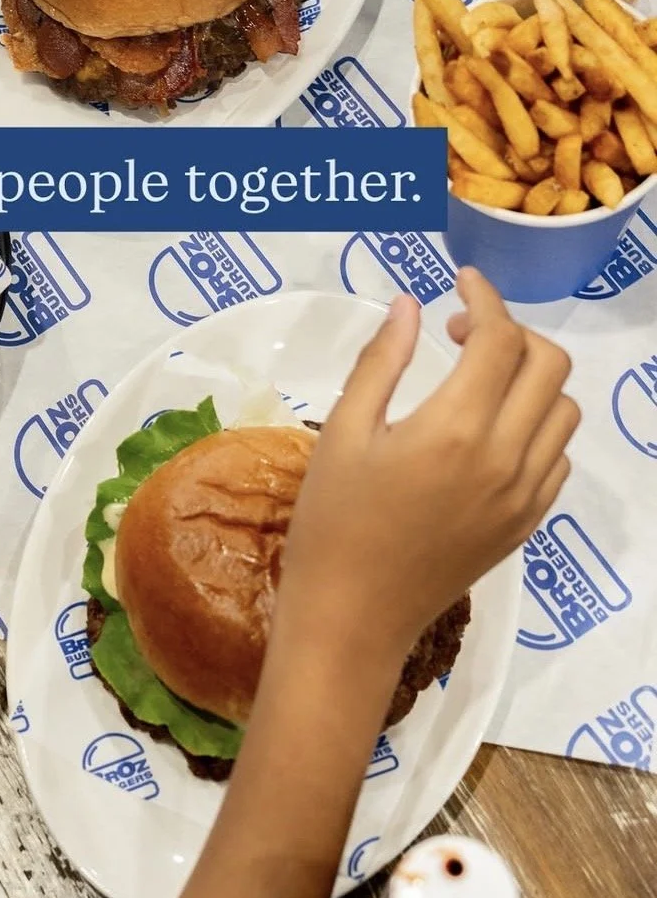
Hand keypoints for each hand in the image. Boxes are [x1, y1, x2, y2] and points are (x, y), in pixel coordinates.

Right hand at [280, 268, 577, 658]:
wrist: (353, 616)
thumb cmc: (333, 521)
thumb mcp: (343, 432)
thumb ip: (380, 362)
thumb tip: (408, 305)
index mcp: (456, 428)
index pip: (499, 339)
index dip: (484, 298)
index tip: (458, 282)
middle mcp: (506, 457)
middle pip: (549, 365)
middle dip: (511, 332)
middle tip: (458, 333)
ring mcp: (525, 495)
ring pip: (563, 409)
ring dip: (529, 377)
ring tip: (474, 378)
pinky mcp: (526, 523)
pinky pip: (556, 455)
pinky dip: (535, 423)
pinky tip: (487, 428)